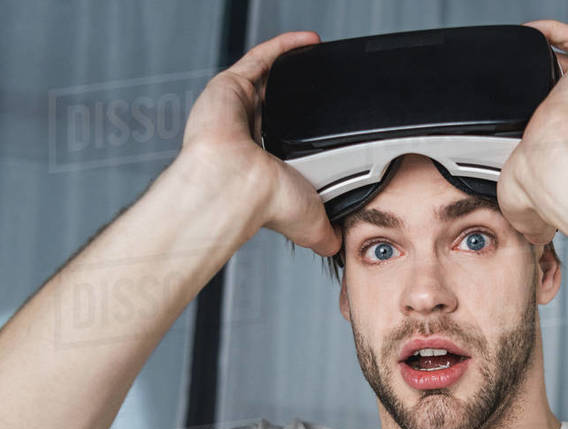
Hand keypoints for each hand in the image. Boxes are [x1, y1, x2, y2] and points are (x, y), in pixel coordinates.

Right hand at [177, 31, 340, 256]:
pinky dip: (284, 47)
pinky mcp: (229, 87)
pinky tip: (309, 42)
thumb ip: (327, 232)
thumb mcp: (312, 221)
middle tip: (329, 88)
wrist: (235, 187)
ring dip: (292, 68)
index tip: (330, 123)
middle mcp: (247, 137)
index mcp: (263, 165)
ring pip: (267, 80)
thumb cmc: (263, 203)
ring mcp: (236, 110)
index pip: (287, 140)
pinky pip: (260, 59)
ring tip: (318, 59)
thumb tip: (338, 248)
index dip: (308, 130)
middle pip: (277, 107)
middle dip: (300, 97)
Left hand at [496, 20, 567, 245]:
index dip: (542, 130)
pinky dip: (556, 32)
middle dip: (546, 96)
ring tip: (524, 60)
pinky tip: (531, 32)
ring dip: (549, 62)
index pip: (563, 136)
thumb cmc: (547, 190)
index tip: (521, 132)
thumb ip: (527, 221)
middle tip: (517, 96)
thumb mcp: (526, 214)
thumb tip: (536, 237)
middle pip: (566, 102)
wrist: (558, 167)